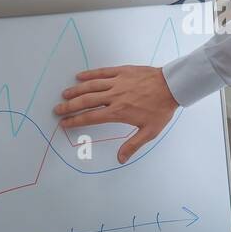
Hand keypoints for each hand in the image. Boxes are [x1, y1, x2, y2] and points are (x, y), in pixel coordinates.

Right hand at [54, 65, 178, 162]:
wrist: (172, 86)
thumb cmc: (161, 109)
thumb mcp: (149, 131)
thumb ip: (133, 145)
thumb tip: (120, 159)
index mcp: (118, 112)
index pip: (91, 117)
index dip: (75, 121)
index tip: (64, 123)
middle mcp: (114, 96)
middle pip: (86, 101)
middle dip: (70, 106)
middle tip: (58, 109)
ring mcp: (117, 82)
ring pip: (91, 86)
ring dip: (76, 90)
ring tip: (65, 94)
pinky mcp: (122, 72)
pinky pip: (102, 72)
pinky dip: (90, 74)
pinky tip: (80, 76)